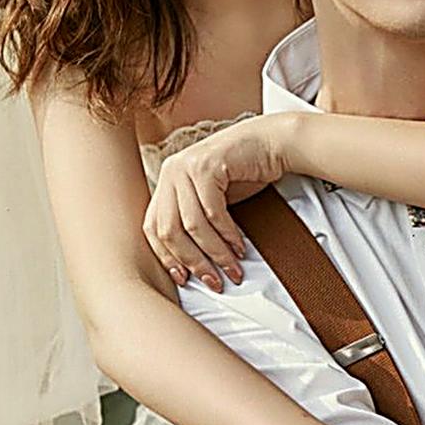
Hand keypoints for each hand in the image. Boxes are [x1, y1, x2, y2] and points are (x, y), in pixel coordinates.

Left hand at [142, 114, 300, 290]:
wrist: (271, 143)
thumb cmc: (244, 173)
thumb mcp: (211, 199)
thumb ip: (195, 221)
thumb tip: (191, 263)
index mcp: (166, 182)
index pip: (152, 227)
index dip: (166, 257)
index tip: (184, 278)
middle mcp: (170, 172)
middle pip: (169, 230)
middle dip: (193, 262)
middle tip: (214, 281)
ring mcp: (185, 166)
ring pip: (192, 225)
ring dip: (215, 253)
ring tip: (232, 269)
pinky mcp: (206, 165)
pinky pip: (213, 212)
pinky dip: (228, 235)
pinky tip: (240, 246)